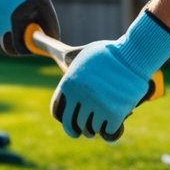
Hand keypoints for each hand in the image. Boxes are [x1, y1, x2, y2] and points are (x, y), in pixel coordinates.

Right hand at [0, 0, 58, 55]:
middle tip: (26, 44)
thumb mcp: (46, 9)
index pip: (18, 49)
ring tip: (19, 31)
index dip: (27, 51)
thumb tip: (52, 43)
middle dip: (16, 50)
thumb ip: (51, 29)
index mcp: (13, 23)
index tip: (34, 47)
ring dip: (7, 41)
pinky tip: (8, 26)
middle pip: (5, 49)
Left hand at [50, 10, 169, 142]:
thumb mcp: (79, 54)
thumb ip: (60, 55)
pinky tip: (113, 126)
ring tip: (100, 125)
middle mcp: (80, 97)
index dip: (64, 120)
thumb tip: (35, 37)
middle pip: (73, 125)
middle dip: (79, 130)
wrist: (134, 55)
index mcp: (68, 84)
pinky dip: (111, 131)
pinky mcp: (114, 114)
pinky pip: (108, 132)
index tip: (71, 124)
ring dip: (96, 129)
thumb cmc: (106, 54)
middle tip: (86, 132)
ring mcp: (97, 106)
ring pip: (91, 130)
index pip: (58, 113)